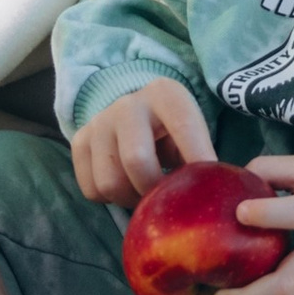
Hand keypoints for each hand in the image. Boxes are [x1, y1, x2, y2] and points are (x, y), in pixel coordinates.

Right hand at [71, 76, 216, 207]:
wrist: (136, 113)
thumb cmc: (172, 130)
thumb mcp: (193, 132)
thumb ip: (203, 158)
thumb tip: (213, 193)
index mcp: (165, 94)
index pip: (184, 127)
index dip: (197, 160)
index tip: (205, 188)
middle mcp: (128, 104)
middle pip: (135, 160)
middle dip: (153, 189)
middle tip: (164, 197)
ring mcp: (99, 121)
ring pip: (109, 182)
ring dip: (130, 199)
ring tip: (144, 193)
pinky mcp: (80, 141)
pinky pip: (91, 190)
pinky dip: (109, 200)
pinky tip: (125, 186)